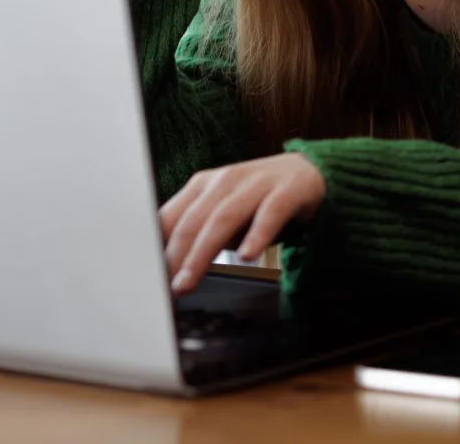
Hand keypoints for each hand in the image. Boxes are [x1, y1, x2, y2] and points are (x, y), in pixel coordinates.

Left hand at [159, 153, 326, 295]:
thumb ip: (199, 233)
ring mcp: (255, 184)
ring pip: (224, 217)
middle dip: (177, 257)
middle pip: (193, 220)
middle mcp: (224, 181)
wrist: (309, 172)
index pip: (170, 217)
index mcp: (202, 186)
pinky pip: (270, 212)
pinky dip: (257, 234)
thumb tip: (169, 269)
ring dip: (204, 251)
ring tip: (192, 278)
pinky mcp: (286, 190)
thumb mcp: (223, 212)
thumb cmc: (259, 199)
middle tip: (170, 287)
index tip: (150, 277)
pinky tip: (247, 255)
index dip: (157, 249)